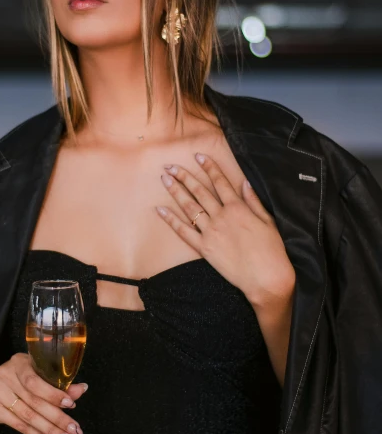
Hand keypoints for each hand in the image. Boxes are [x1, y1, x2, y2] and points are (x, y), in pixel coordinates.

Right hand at [0, 352, 87, 433]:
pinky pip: (18, 426)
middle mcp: (6, 375)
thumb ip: (58, 383)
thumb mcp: (37, 374)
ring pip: (28, 416)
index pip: (35, 381)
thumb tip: (82, 389)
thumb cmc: (20, 378)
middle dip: (57, 418)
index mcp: (20, 363)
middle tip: (74, 431)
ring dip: (50, 431)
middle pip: (34, 402)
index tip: (71, 405)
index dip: (53, 394)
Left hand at [155, 153, 294, 307]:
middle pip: (199, 191)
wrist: (266, 278)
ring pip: (189, 206)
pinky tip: (160, 209)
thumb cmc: (272, 250)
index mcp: (238, 208)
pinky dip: (171, 220)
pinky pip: (183, 231)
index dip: (209, 167)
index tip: (198, 156)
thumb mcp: (267, 221)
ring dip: (176, 191)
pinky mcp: (204, 248)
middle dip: (184, 176)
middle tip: (171, 166)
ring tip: (165, 179)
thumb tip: (245, 183)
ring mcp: (211, 232)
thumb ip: (254, 201)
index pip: (220, 182)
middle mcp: (222, 216)